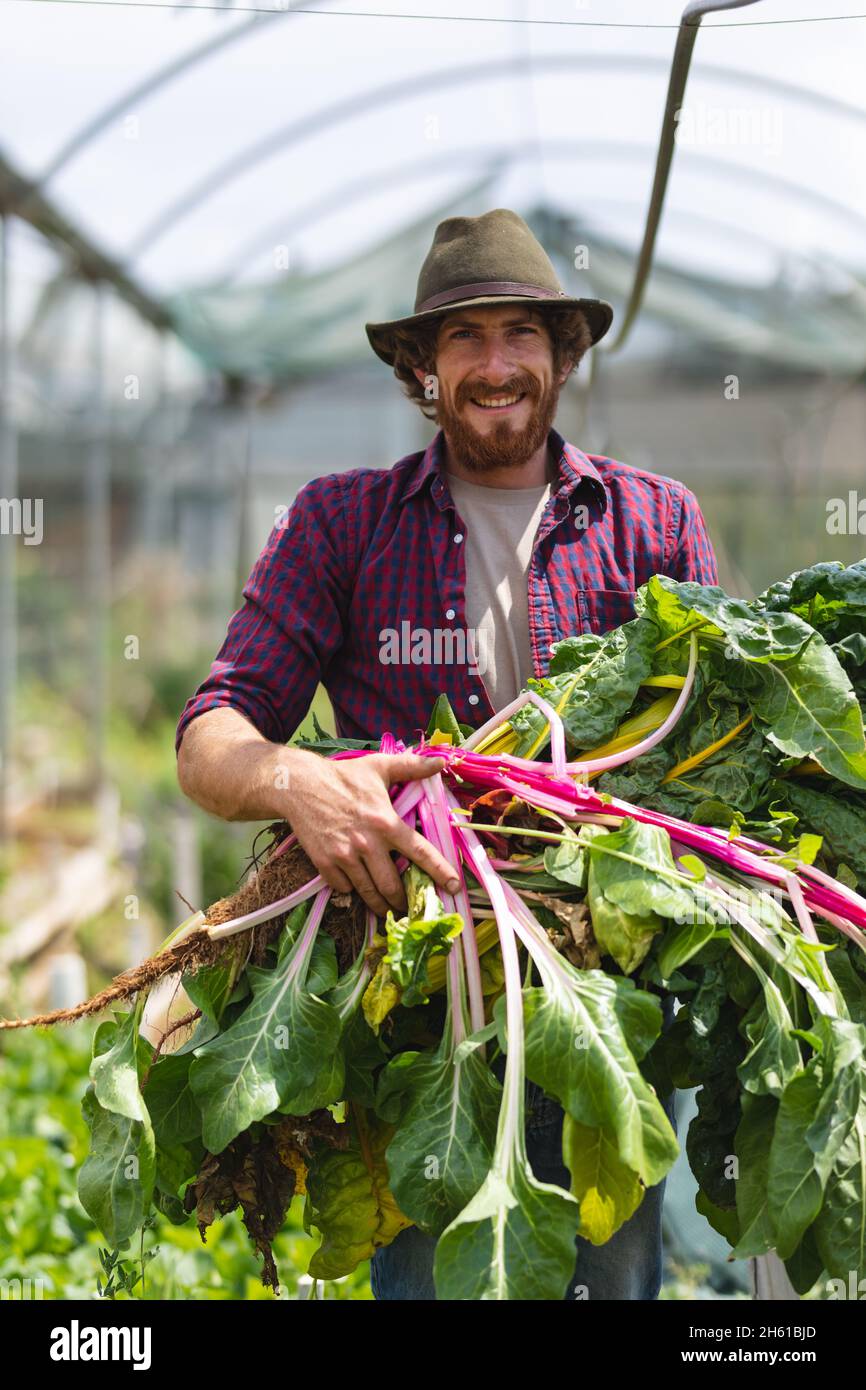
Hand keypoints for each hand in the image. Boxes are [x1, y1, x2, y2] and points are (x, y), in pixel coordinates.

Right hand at [277, 750, 459, 918]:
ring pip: (368, 892)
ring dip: (380, 906)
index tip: (455, 887)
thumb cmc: (344, 776)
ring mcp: (344, 856)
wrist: (299, 786)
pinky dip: (352, 891)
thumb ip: (412, 766)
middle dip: (403, 902)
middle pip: (392, 886)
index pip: (420, 852)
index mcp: (386, 822)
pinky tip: (356, 888)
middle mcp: (367, 843)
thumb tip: (441, 762)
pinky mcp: (324, 863)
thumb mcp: (379, 766)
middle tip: (410, 908)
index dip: (440, 872)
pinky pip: (344, 888)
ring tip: (387, 910)